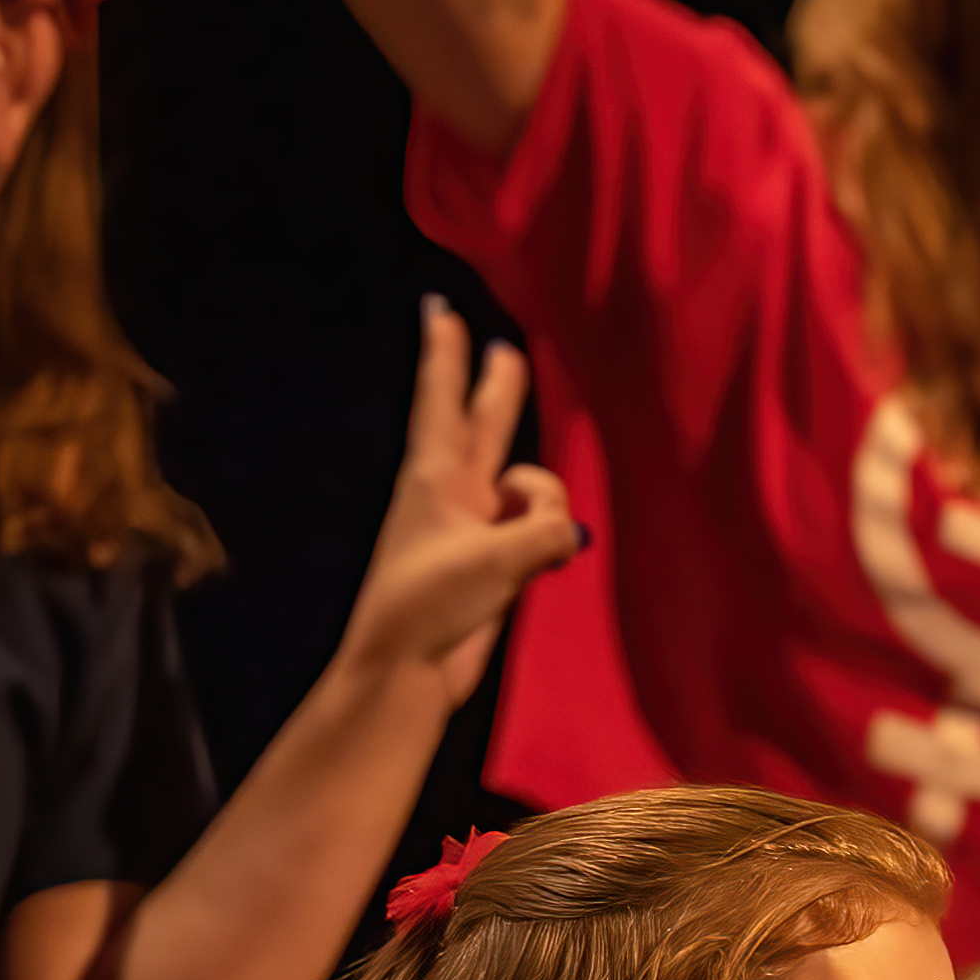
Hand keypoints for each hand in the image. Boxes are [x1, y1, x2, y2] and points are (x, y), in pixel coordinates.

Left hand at [334, 298, 578, 705]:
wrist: (407, 672)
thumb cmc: (430, 603)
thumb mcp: (497, 560)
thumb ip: (548, 534)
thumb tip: (572, 534)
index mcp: (437, 476)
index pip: (443, 399)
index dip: (444, 353)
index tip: (437, 307)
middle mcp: (456, 492)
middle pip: (485, 423)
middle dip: (496, 387)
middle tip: (506, 349)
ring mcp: (475, 526)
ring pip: (527, 486)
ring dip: (542, 501)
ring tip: (537, 545)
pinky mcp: (494, 562)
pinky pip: (537, 528)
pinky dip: (548, 537)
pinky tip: (552, 559)